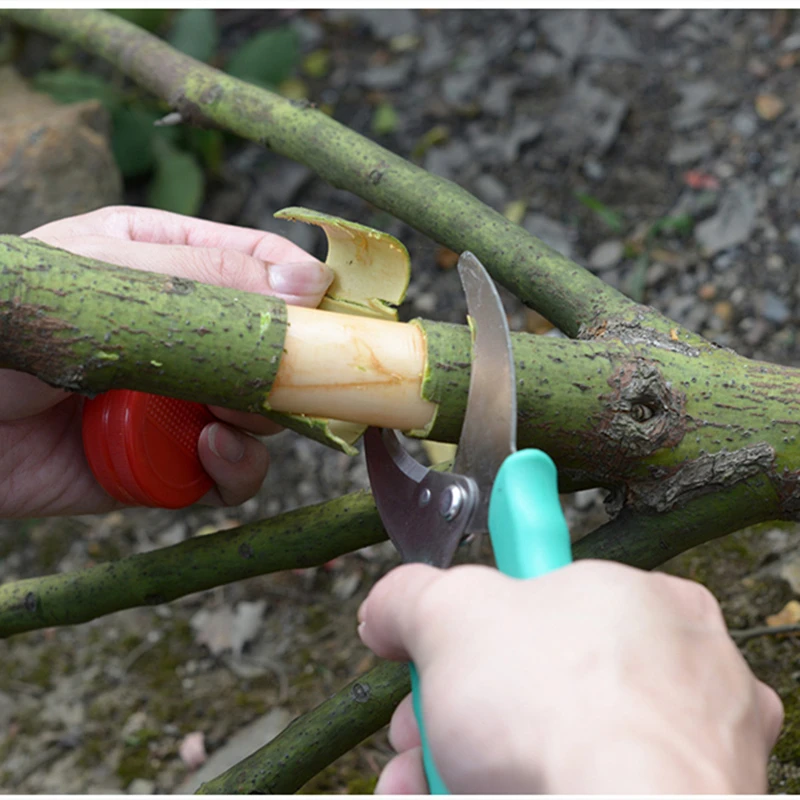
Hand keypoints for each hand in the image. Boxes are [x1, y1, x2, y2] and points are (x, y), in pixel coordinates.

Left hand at [0, 205, 332, 516]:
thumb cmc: (10, 322)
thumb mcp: (102, 276)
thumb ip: (206, 275)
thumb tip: (310, 284)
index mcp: (170, 265)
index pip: (262, 264)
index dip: (305, 286)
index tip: (328, 311)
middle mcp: (186, 334)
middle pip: (276, 348)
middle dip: (286, 366)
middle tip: (280, 377)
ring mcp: (178, 400)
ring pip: (263, 414)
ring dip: (261, 419)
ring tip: (224, 417)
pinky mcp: (166, 462)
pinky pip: (229, 472)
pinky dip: (235, 469)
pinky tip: (209, 452)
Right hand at [358, 560, 782, 794]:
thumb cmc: (561, 712)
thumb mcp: (450, 613)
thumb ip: (410, 596)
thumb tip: (387, 611)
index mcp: (645, 603)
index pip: (555, 592)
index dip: (487, 617)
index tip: (455, 640)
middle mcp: (679, 680)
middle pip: (536, 681)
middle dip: (455, 707)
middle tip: (419, 725)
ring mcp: (683, 762)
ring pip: (547, 749)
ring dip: (461, 763)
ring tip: (418, 782)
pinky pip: (570, 789)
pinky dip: (500, 795)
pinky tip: (448, 799)